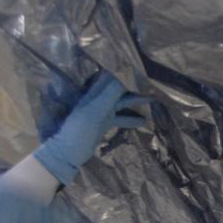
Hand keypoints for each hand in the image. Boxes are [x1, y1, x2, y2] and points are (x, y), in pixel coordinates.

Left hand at [35, 72, 151, 183]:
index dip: (127, 71)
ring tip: (154, 101)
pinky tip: (143, 121)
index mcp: (95, 93)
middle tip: (154, 85)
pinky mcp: (104, 123)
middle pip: (120, 88)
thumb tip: (127, 72)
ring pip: (122, 102)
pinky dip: (131, 118)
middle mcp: (99, 99)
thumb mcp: (96, 110)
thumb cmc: (79, 130)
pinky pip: (120, 117)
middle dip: (135, 85)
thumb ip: (111, 92)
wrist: (68, 153)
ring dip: (136, 101)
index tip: (144, 69)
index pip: (113, 76)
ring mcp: (101, 111)